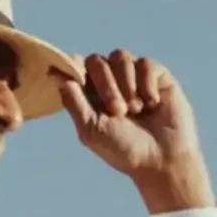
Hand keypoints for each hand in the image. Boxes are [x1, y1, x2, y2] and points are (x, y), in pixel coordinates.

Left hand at [57, 49, 216, 215]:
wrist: (162, 159)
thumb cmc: (124, 149)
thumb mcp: (91, 129)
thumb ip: (73, 101)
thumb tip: (54, 73)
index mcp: (90, 93)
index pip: (76, 65)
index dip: (74, 67)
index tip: (78, 80)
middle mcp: (111, 81)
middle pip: (96, 60)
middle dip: (106, 85)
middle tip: (118, 111)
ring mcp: (134, 76)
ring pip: (121, 56)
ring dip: (127, 85)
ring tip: (136, 110)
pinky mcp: (157, 76)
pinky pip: (146, 64)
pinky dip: (147, 84)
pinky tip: (153, 103)